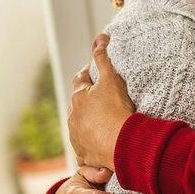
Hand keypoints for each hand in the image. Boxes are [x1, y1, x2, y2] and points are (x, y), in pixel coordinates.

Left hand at [68, 34, 133, 168]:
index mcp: (79, 98)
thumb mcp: (111, 79)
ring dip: (86, 123)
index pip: (80, 80)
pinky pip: (85, 150)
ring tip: (100, 123)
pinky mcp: (85, 155)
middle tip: (98, 98)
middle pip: (77, 105)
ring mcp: (78, 137)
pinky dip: (90, 147)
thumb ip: (104, 58)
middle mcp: (73, 118)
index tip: (92, 71)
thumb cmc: (116, 111)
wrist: (121, 145)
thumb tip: (99, 38)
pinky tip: (98, 147)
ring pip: (78, 127)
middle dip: (85, 100)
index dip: (87, 74)